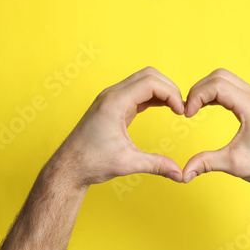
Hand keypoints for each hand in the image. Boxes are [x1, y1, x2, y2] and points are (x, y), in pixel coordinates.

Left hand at [51, 67, 184, 186]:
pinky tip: (164, 108)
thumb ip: (156, 165)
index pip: (150, 83)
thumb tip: (180, 174)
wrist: (69, 167)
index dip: (171, 93)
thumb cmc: (91, 162)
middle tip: (181, 108)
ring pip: (143, 81)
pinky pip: (137, 92)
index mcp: (114, 103)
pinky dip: (153, 97)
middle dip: (169, 88)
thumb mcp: (127, 163)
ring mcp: (111, 99)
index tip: (181, 112)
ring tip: (176, 108)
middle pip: (148, 75)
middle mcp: (112, 95)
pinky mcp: (113, 106)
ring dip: (162, 91)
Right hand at [182, 69, 249, 185]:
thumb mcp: (233, 164)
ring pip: (226, 78)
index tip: (188, 115)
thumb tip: (184, 174)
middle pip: (220, 76)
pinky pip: (233, 86)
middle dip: (199, 90)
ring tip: (195, 108)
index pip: (217, 86)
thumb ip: (205, 163)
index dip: (197, 96)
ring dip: (207, 89)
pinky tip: (207, 106)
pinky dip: (216, 92)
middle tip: (188, 110)